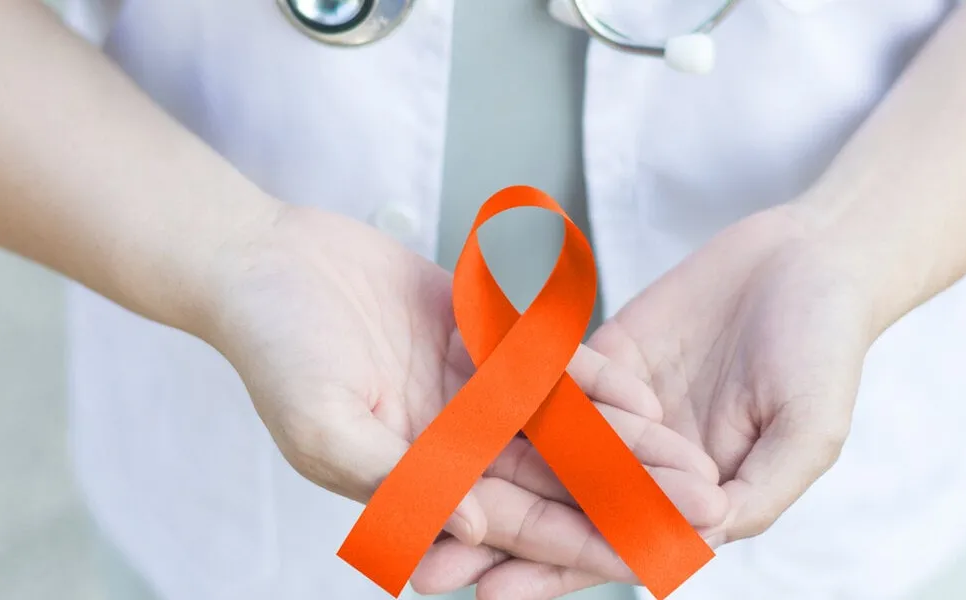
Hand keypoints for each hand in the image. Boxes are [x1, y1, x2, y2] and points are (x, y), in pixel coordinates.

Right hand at [203, 203, 727, 577]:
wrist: (266, 260)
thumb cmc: (275, 349)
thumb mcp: (325, 425)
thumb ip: (397, 479)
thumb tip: (473, 529)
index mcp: (420, 480)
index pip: (517, 526)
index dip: (584, 544)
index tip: (650, 562)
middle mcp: (455, 444)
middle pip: (556, 482)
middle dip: (626, 500)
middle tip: (699, 515)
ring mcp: (471, 393)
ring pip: (564, 428)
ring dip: (626, 446)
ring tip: (692, 464)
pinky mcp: (481, 341)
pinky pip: (547, 364)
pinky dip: (593, 380)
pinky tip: (644, 397)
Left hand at [417, 204, 875, 598]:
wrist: (813, 257)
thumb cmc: (827, 348)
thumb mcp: (808, 432)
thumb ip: (755, 493)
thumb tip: (689, 550)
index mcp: (690, 496)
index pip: (612, 543)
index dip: (552, 573)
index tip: (490, 596)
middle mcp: (646, 461)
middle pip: (559, 507)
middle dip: (493, 539)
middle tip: (420, 566)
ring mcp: (621, 409)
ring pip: (541, 449)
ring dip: (481, 473)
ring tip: (412, 493)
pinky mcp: (604, 356)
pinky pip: (549, 375)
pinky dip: (502, 389)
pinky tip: (446, 404)